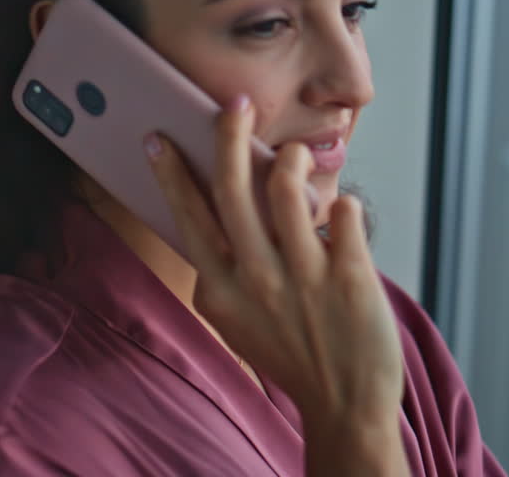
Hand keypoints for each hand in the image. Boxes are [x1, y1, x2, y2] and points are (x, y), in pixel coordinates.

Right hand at [146, 94, 407, 474]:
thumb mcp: (236, 317)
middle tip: (234, 104)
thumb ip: (224, 266)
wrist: (345, 404)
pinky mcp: (349, 277)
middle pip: (232, 189)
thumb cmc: (289, 352)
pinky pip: (345, 213)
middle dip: (228, 136)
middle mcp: (255, 279)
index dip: (171, 173)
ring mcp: (303, 278)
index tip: (158, 138)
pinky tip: (342, 214)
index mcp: (219, 289)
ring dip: (292, 160)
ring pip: (288, 189)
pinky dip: (344, 204)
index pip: (189, 216)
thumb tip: (217, 199)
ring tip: (297, 156)